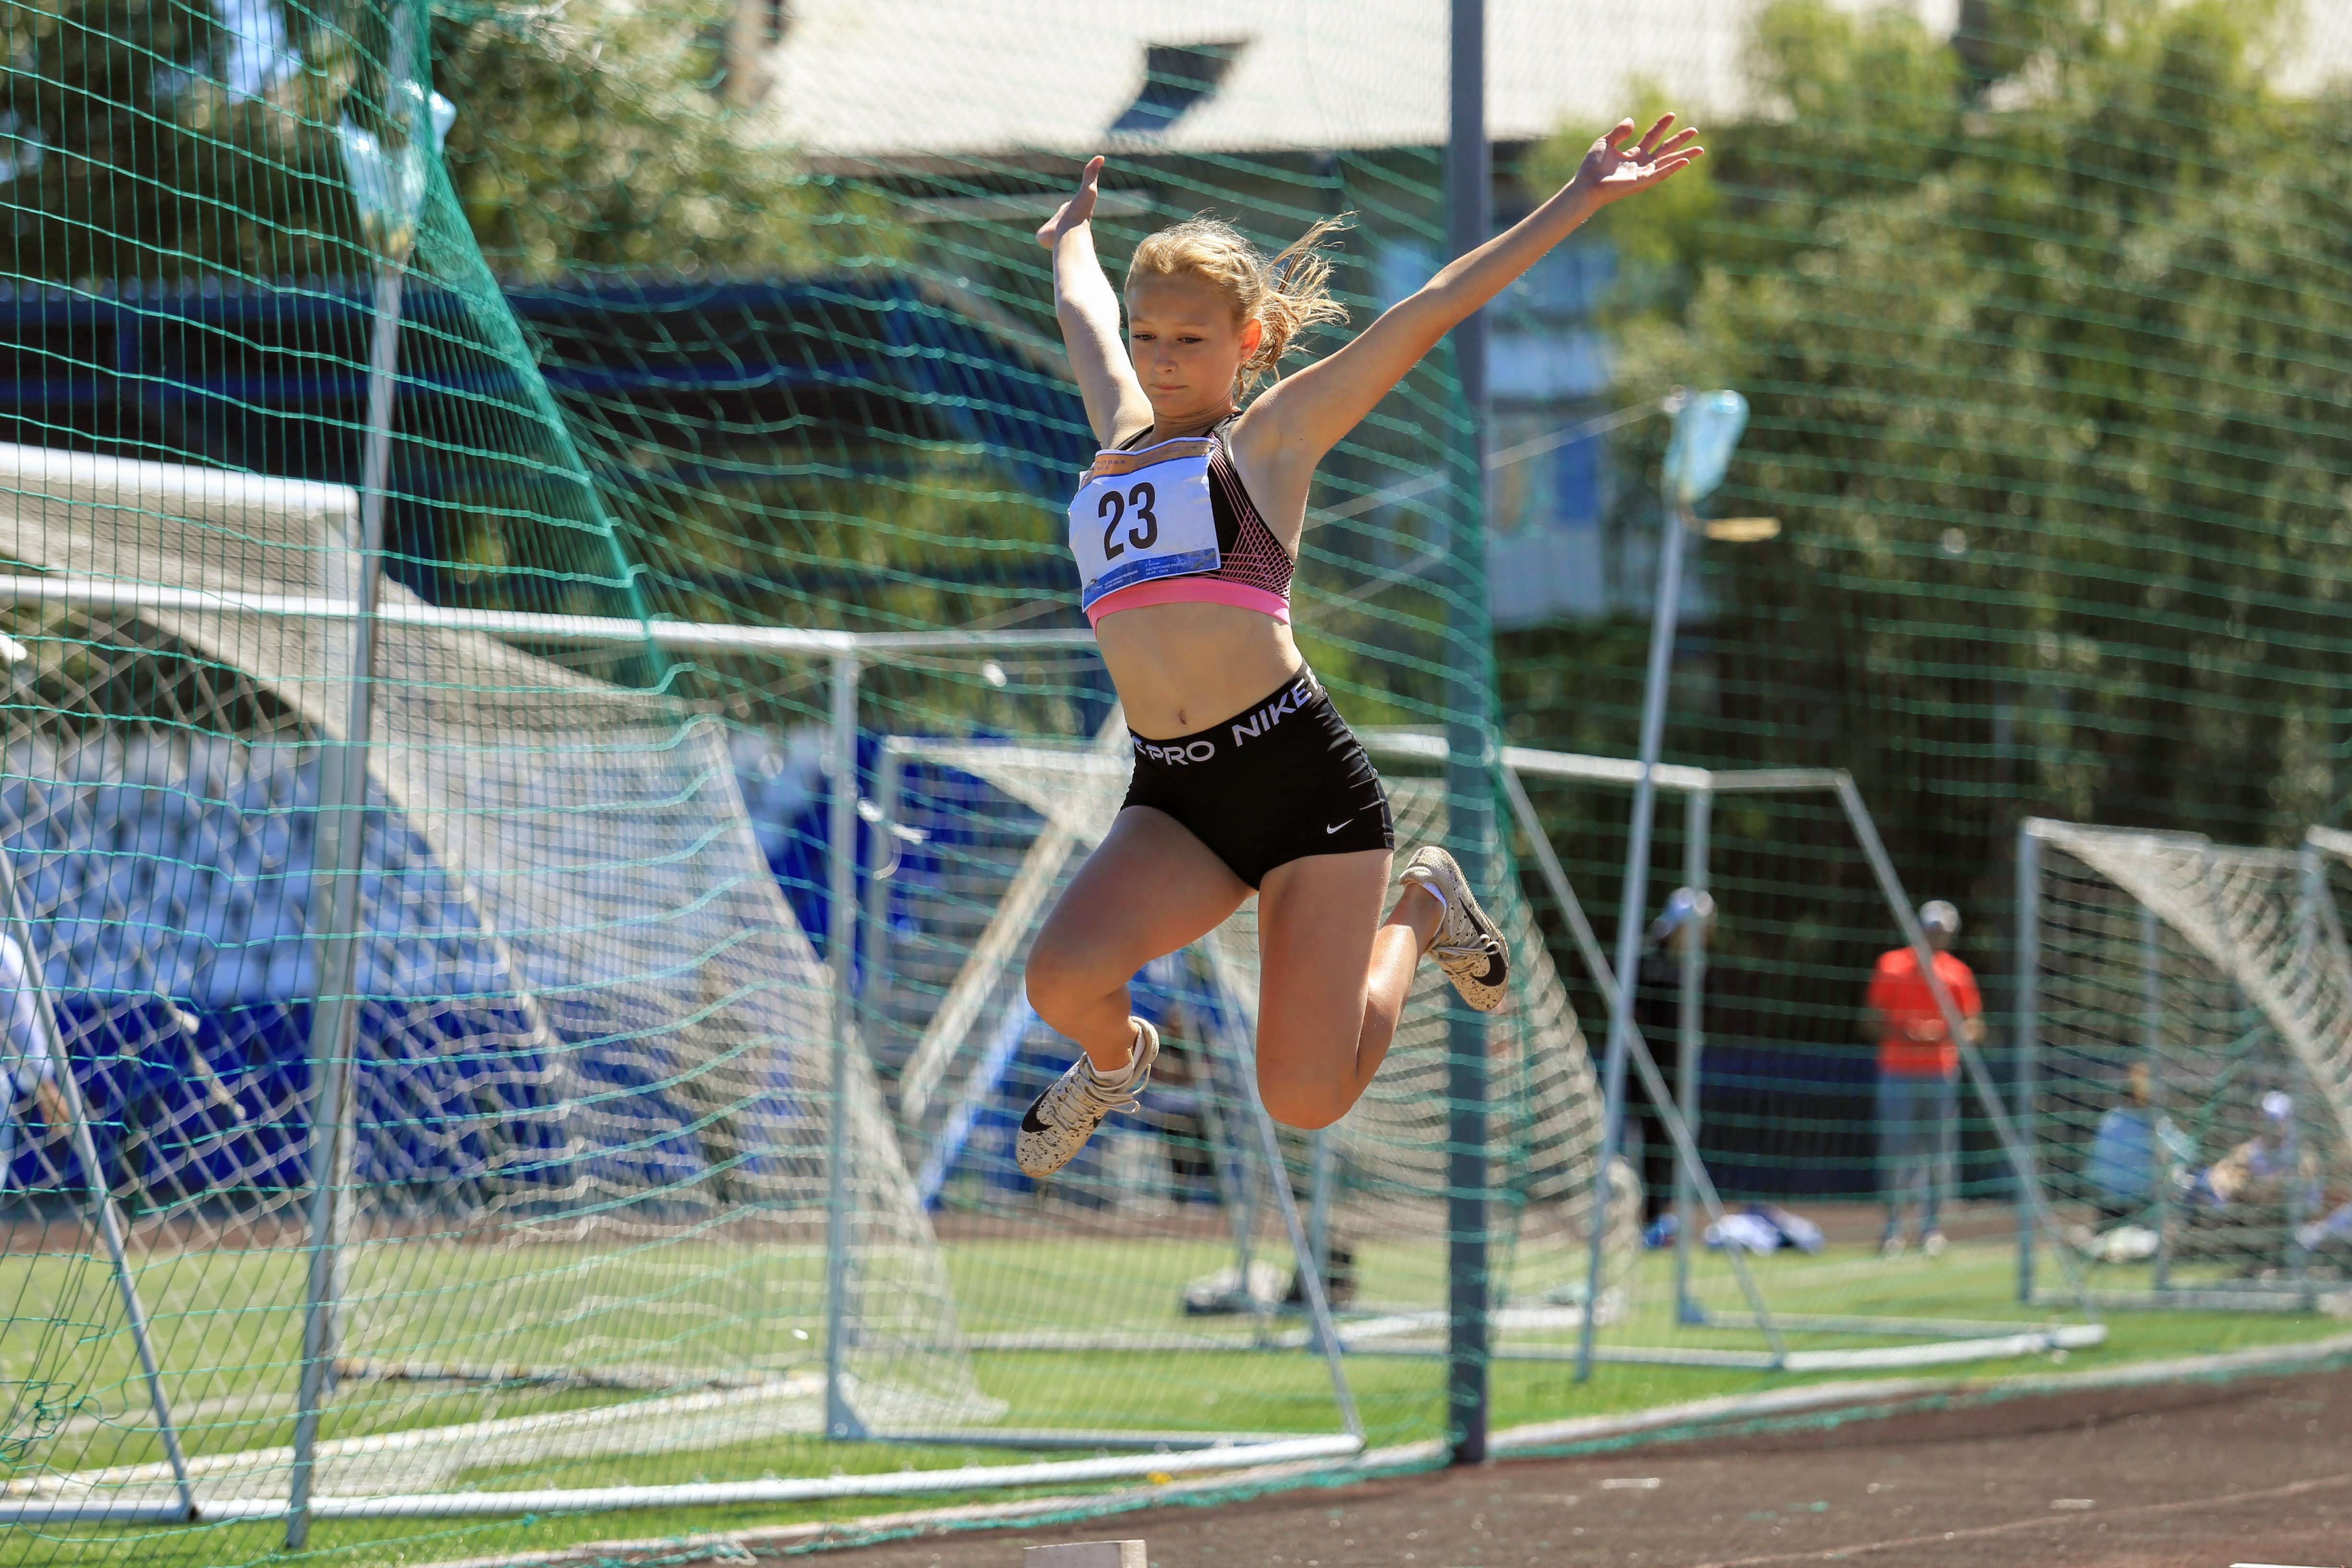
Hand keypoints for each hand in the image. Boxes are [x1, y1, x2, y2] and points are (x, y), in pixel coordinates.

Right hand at [1037, 156, 1104, 247]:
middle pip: (1062, 217)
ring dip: (1053, 228)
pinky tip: (1045, 237)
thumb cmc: (1080, 213)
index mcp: (1073, 210)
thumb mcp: (1089, 190)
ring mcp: (1054, 230)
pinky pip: (1041, 235)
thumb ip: (1091, 174)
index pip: (1071, 205)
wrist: (1070, 234)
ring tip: (1056, 230)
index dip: (1070, 204)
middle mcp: (1065, 221)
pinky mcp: (1042, 237)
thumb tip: (1101, 157)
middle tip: (1063, 217)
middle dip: (1062, 216)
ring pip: (1052, 227)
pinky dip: (1042, 235)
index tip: (1070, 204)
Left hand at [1575, 113, 1702, 204]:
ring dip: (1684, 155)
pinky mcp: (1642, 182)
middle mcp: (1641, 163)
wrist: (1586, 184)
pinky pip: (1661, 174)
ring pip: (1668, 162)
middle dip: (1680, 140)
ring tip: (1700, 149)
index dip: (1662, 125)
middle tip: (1695, 130)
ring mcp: (1643, 173)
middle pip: (1665, 149)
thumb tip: (1632, 120)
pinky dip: (1673, 167)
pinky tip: (1685, 161)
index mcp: (1633, 153)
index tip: (1672, 114)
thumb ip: (1619, 131)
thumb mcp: (1605, 142)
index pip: (1652, 136)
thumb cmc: (1592, 166)